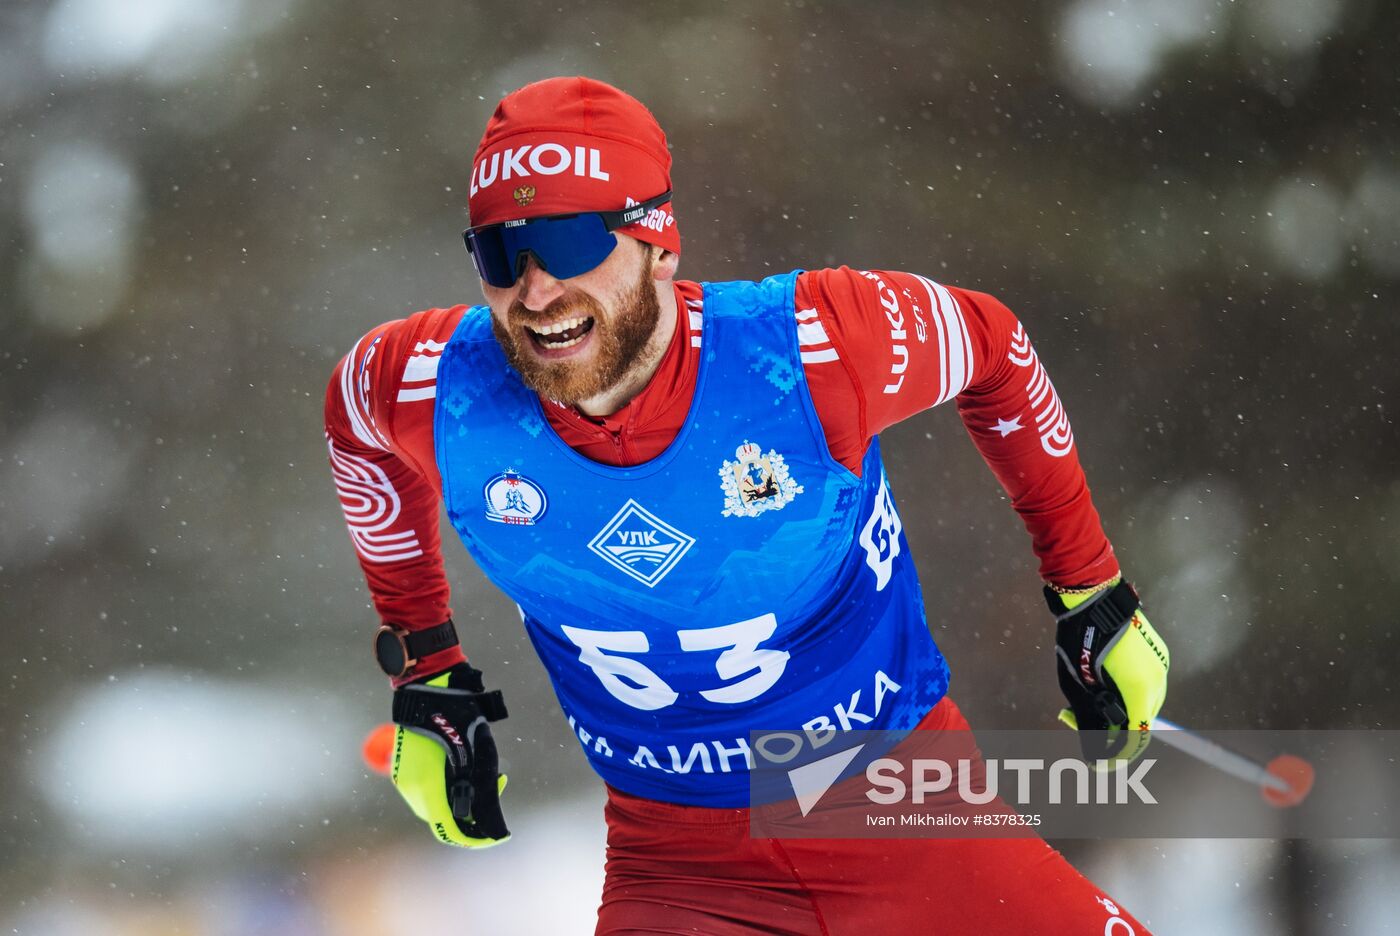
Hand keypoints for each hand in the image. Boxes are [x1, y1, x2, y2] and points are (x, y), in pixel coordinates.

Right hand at [390, 663, 510, 846]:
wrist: (429, 683)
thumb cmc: (458, 714)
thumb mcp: (481, 754)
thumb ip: (485, 792)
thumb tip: (493, 824)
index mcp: (428, 787)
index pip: (449, 829)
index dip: (474, 838)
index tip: (498, 833)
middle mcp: (411, 787)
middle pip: (442, 819)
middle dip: (472, 814)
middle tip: (498, 786)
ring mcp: (404, 776)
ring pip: (435, 804)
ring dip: (460, 799)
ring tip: (486, 773)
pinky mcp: (405, 765)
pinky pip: (428, 789)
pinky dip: (448, 786)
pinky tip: (465, 766)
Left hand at [1046, 578, 1168, 767]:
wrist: (1094, 594)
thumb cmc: (1080, 637)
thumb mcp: (1076, 682)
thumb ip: (1087, 718)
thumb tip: (1092, 751)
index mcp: (1139, 689)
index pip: (1136, 737)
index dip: (1118, 757)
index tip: (1100, 766)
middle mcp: (1157, 679)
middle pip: (1139, 722)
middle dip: (1111, 731)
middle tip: (1075, 723)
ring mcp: (1160, 665)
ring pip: (1143, 704)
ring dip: (1117, 711)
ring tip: (1082, 702)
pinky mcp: (1156, 654)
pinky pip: (1144, 686)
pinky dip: (1124, 693)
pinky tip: (1099, 685)